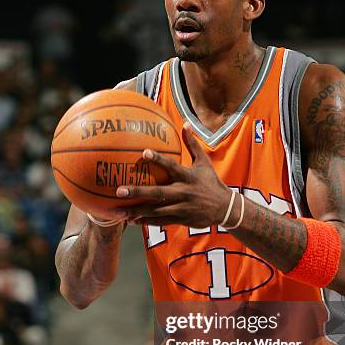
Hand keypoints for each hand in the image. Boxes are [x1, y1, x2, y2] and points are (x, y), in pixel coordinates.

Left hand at [115, 124, 230, 227]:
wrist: (225, 208)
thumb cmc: (211, 182)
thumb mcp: (204, 162)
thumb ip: (192, 144)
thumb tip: (185, 123)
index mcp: (187, 177)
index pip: (171, 166)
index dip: (158, 159)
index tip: (143, 153)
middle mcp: (183, 192)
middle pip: (157, 192)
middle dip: (138, 191)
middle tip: (119, 190)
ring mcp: (181, 208)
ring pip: (155, 210)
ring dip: (136, 211)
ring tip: (119, 211)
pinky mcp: (181, 219)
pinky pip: (160, 221)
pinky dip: (145, 221)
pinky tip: (131, 220)